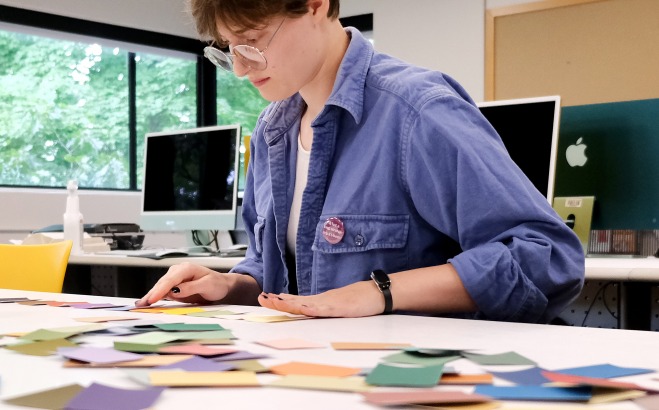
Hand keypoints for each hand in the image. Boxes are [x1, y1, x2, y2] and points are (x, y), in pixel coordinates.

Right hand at [135, 263, 232, 306]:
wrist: (221, 285)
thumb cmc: (216, 284)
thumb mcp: (207, 285)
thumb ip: (191, 287)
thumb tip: (174, 290)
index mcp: (186, 268)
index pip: (170, 280)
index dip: (160, 290)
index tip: (152, 299)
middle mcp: (178, 271)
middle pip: (162, 283)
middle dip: (151, 294)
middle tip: (141, 305)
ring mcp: (174, 278)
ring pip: (160, 287)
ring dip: (150, 296)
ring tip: (139, 306)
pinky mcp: (174, 286)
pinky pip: (163, 292)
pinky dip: (154, 297)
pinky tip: (146, 303)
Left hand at [258, 280, 384, 317]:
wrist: (376, 292)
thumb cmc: (359, 299)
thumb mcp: (337, 305)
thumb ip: (324, 307)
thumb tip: (309, 310)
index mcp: (320, 301)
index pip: (296, 301)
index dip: (281, 300)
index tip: (267, 298)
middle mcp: (322, 300)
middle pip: (296, 301)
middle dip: (278, 301)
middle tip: (262, 298)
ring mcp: (330, 303)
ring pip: (305, 304)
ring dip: (289, 303)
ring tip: (273, 301)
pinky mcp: (340, 307)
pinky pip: (323, 309)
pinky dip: (310, 308)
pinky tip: (301, 307)